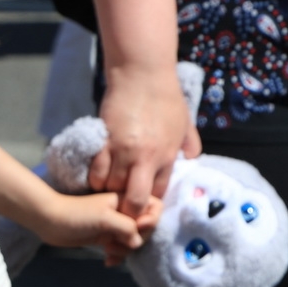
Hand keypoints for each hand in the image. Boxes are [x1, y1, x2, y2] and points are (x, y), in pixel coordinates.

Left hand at [31, 190, 153, 263]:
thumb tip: (138, 242)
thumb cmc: (77, 214)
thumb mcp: (106, 218)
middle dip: (135, 239)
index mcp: (127, 200)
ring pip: (133, 241)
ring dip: (124, 250)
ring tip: (108, 251)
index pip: (154, 207)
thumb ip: (127, 228)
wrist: (50, 221)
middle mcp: (124, 212)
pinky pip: (120, 249)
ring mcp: (115, 225)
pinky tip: (107, 261)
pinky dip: (117, 256)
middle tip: (117, 242)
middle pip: (146, 228)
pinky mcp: (105, 237)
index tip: (137, 228)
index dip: (151, 220)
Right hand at [91, 63, 200, 217]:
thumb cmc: (166, 98)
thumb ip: (190, 144)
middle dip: (128, 211)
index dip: (149, 203)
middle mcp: (145, 158)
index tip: (143, 202)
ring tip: (111, 189)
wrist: (143, 75)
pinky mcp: (104, 142)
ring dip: (110, 193)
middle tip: (123, 207)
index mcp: (167, 156)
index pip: (157, 194)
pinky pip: (95, 172)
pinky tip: (100, 174)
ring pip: (111, 189)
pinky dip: (96, 179)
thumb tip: (191, 159)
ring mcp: (123, 151)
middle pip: (133, 202)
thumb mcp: (185, 123)